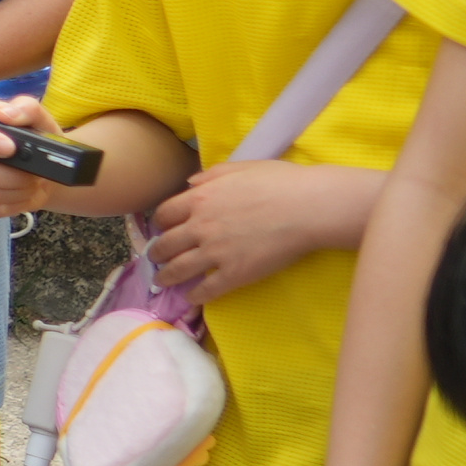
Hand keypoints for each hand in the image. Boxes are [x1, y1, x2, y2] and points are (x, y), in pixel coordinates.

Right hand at [0, 94, 61, 219]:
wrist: (37, 165)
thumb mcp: (39, 118)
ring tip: (32, 186)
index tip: (10, 149)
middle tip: (35, 177)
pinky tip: (20, 198)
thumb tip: (8, 115)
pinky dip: (8, 207)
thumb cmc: (34, 137)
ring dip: (15, 194)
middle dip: (14, 178)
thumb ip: (27, 109)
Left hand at [151, 160, 353, 304]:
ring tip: (163, 281)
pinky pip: (205, 289)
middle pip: (165, 244)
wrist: (309, 207)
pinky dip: (193, 295)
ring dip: (166, 277)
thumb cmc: (281, 182)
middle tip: (156, 259)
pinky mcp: (234, 273)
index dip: (161, 223)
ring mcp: (215, 252)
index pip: (165, 214)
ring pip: (177, 270)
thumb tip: (190, 182)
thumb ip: (212, 174)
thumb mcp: (242, 167)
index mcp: (201, 198)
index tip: (162, 229)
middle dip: (157, 253)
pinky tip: (191, 297)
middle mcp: (200, 226)